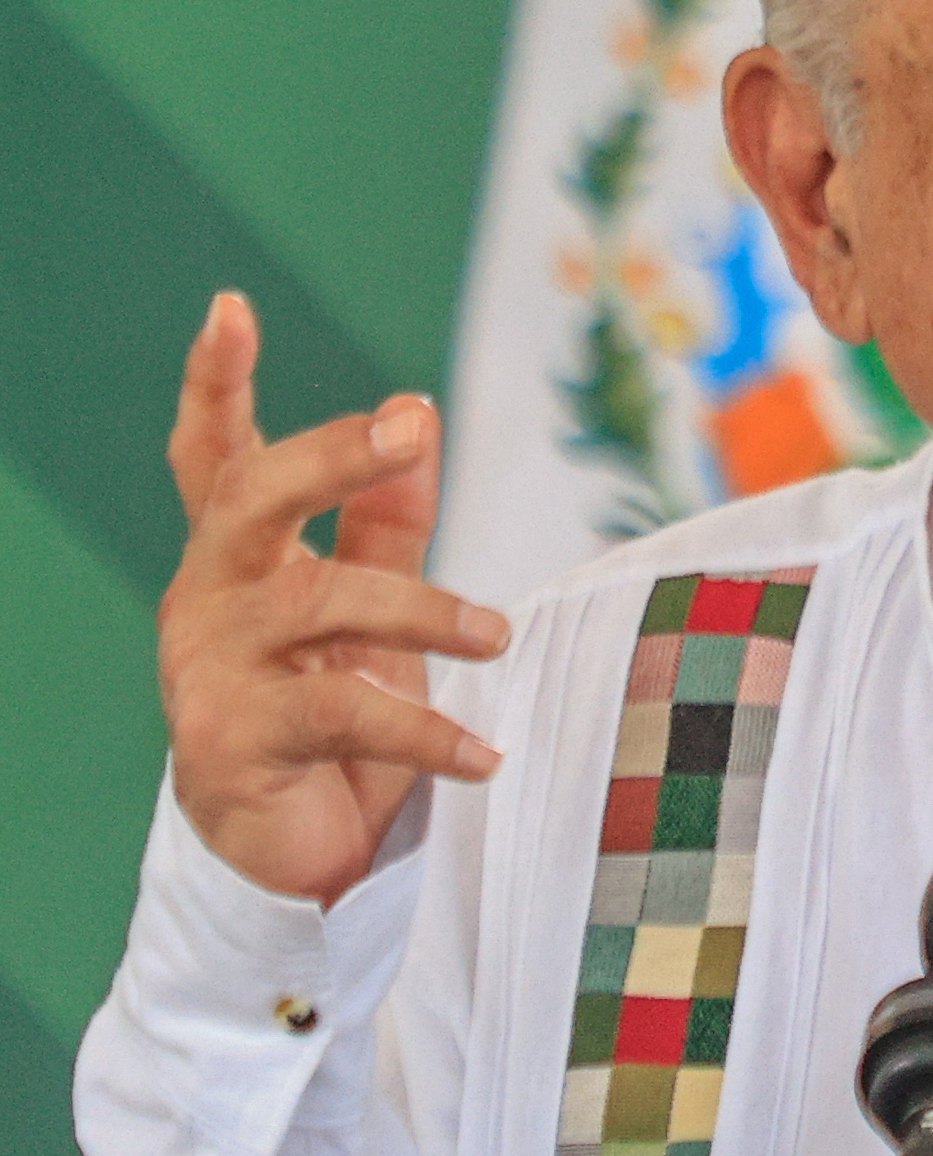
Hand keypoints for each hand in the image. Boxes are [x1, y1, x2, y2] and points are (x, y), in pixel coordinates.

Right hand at [158, 292, 508, 904]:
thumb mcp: (369, 606)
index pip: (215, 453)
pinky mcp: (233, 740)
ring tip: (498, 637)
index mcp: (240, 554)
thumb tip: (418, 413)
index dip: (215, 381)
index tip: (231, 306)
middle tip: (405, 433)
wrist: (294, 848)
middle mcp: (212, 595)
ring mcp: (211, 666)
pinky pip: (342, 714)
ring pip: (319, 603)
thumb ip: (389, 517)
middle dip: (330, 456)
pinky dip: (425, 733)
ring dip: (423, 612)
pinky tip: (483, 755)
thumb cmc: (330, 708)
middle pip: (254, 498)